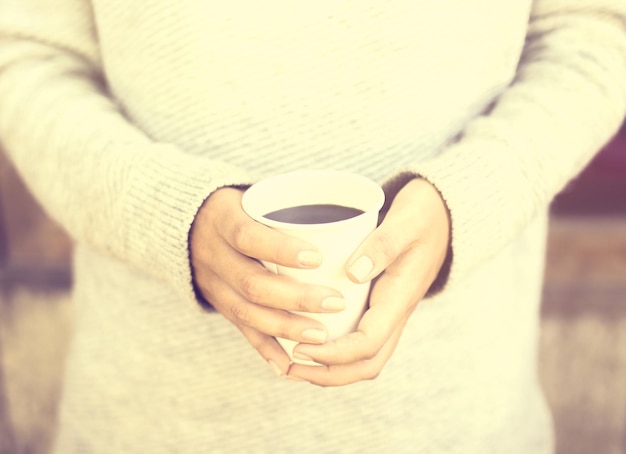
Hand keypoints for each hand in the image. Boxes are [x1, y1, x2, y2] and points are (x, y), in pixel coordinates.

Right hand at [189, 187, 346, 375]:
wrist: (187, 224)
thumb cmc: (240, 206)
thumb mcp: (253, 195)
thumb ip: (287, 206)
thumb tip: (350, 212)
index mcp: (222, 219)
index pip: (248, 236)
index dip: (281, 249)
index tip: (318, 257)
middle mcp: (213, 254)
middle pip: (252, 283)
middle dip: (296, 298)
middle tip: (335, 302)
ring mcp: (213, 283)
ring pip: (246, 313)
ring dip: (285, 328)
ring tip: (322, 335)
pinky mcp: (218, 304)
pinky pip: (240, 330)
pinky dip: (265, 349)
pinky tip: (288, 366)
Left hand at [287, 178, 450, 385]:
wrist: (443, 214)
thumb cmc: (423, 215)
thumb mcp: (405, 222)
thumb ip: (382, 246)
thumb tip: (353, 273)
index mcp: (400, 298)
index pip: (369, 343)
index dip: (334, 354)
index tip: (301, 348)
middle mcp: (395, 314)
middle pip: (367, 363)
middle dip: (329, 374)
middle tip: (290, 367)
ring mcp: (389, 313)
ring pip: (364, 358)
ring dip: (330, 369)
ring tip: (292, 364)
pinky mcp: (380, 307)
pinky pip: (359, 341)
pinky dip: (334, 352)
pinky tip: (306, 340)